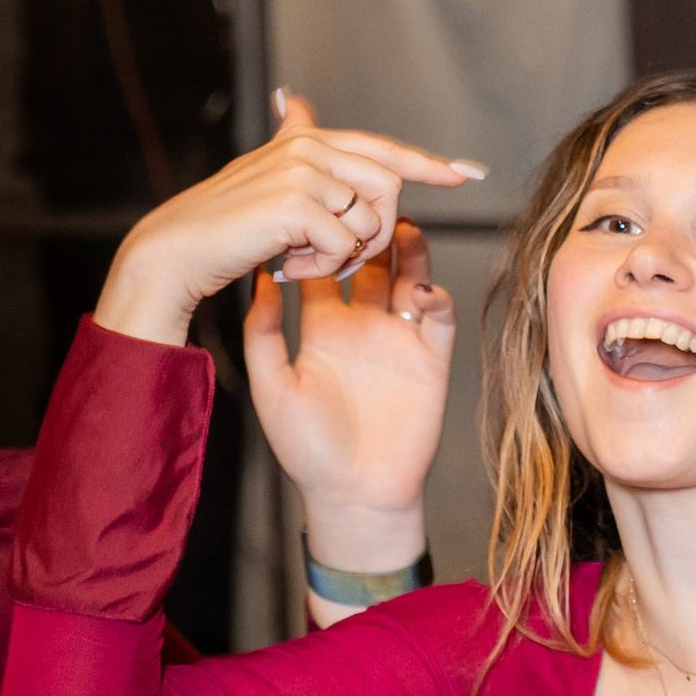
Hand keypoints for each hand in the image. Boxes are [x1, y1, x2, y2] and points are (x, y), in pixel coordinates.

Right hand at [95, 93, 482, 349]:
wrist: (179, 249)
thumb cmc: (225, 221)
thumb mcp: (263, 172)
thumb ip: (289, 137)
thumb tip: (296, 100)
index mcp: (310, 140)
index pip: (385, 150)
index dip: (430, 163)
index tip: (472, 172)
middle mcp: (310, 147)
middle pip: (388, 190)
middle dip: (375, 234)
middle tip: (334, 257)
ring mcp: (303, 172)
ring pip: (369, 223)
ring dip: (343, 256)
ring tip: (300, 259)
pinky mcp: (296, 203)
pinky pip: (345, 245)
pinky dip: (324, 267)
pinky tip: (289, 267)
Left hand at [247, 218, 454, 575]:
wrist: (355, 494)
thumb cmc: (308, 450)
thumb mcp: (272, 387)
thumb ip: (264, 335)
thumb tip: (256, 280)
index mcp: (324, 327)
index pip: (322, 265)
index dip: (318, 236)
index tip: (311, 209)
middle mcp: (363, 324)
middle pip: (369, 258)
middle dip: (367, 228)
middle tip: (362, 201)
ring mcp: (398, 337)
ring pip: (408, 275)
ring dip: (407, 248)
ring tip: (400, 226)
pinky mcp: (430, 358)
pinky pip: (439, 315)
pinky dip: (434, 293)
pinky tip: (419, 287)